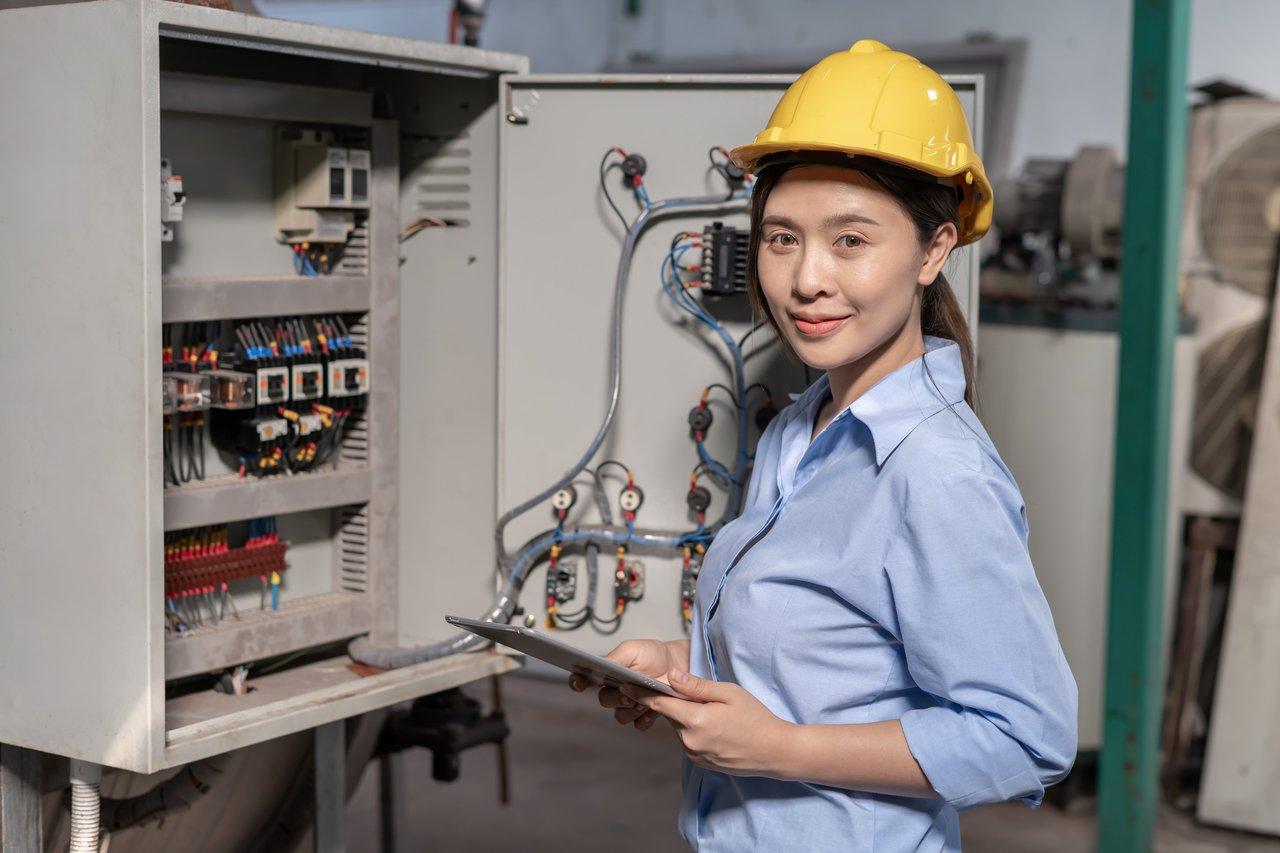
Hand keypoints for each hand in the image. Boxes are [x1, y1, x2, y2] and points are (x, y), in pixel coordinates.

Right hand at [568, 639, 676, 731]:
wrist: (678, 665)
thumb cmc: (653, 654)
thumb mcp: (632, 650)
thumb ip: (614, 658)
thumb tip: (599, 665)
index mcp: (607, 672)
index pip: (583, 679)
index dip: (577, 682)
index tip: (579, 683)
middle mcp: (615, 690)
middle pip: (604, 700)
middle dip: (615, 699)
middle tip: (627, 694)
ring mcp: (629, 704)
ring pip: (620, 716)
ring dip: (630, 710)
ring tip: (644, 702)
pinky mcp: (644, 716)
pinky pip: (638, 725)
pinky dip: (644, 719)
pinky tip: (652, 710)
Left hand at [623, 668, 794, 776]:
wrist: (774, 751)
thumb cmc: (755, 718)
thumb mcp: (728, 693)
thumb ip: (696, 686)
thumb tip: (670, 675)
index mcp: (695, 720)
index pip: (658, 704)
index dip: (640, 693)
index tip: (625, 683)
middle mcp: (689, 741)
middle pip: (670, 715)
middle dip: (674, 703)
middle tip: (692, 693)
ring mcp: (694, 755)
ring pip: (679, 728)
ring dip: (686, 717)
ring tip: (712, 712)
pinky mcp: (700, 763)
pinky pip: (689, 741)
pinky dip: (694, 731)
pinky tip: (715, 727)